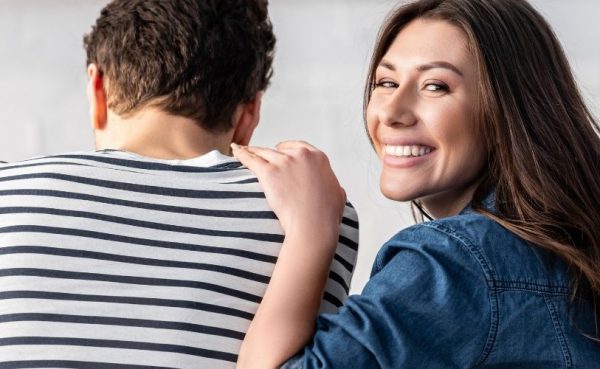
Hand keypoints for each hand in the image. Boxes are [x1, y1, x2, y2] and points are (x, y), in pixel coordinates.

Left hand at [231, 141, 345, 237]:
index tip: (281, 153)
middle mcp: (301, 155)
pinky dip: (242, 153)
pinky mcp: (269, 172)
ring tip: (243, 151)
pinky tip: (235, 150)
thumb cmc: (326, 216)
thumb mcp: (338, 194)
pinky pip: (251, 158)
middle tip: (261, 158)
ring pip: (263, 152)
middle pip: (279, 149)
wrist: (313, 226)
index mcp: (318, 157)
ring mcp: (284, 162)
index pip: (298, 146)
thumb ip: (332, 185)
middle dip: (270, 154)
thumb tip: (333, 187)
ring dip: (253, 152)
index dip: (287, 150)